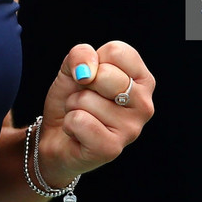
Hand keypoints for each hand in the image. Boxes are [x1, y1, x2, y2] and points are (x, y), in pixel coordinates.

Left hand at [36, 40, 154, 186]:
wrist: (57, 135)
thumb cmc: (72, 98)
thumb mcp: (73, 67)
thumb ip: (81, 54)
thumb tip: (87, 72)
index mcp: (143, 79)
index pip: (117, 52)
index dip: (93, 61)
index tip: (92, 78)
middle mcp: (144, 104)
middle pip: (104, 75)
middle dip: (82, 85)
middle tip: (85, 99)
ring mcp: (132, 129)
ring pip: (86, 99)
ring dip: (73, 106)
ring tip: (83, 116)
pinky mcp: (112, 149)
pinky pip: (79, 121)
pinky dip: (69, 124)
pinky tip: (78, 133)